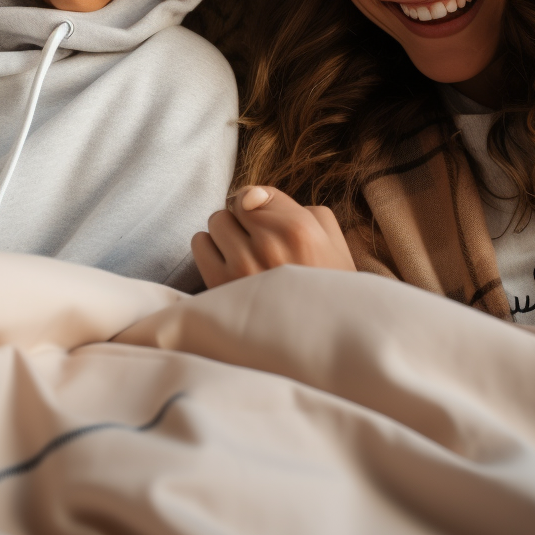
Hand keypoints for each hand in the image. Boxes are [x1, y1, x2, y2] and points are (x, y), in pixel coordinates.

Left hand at [191, 185, 355, 287]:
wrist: (321, 341)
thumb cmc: (329, 290)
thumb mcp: (334, 243)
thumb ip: (306, 210)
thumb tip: (260, 196)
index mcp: (298, 229)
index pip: (256, 192)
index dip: (258, 205)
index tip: (263, 219)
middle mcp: (268, 243)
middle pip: (235, 206)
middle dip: (245, 220)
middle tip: (258, 242)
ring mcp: (241, 265)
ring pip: (216, 222)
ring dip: (227, 235)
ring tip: (245, 255)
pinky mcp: (220, 286)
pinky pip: (200, 244)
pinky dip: (210, 250)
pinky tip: (228, 265)